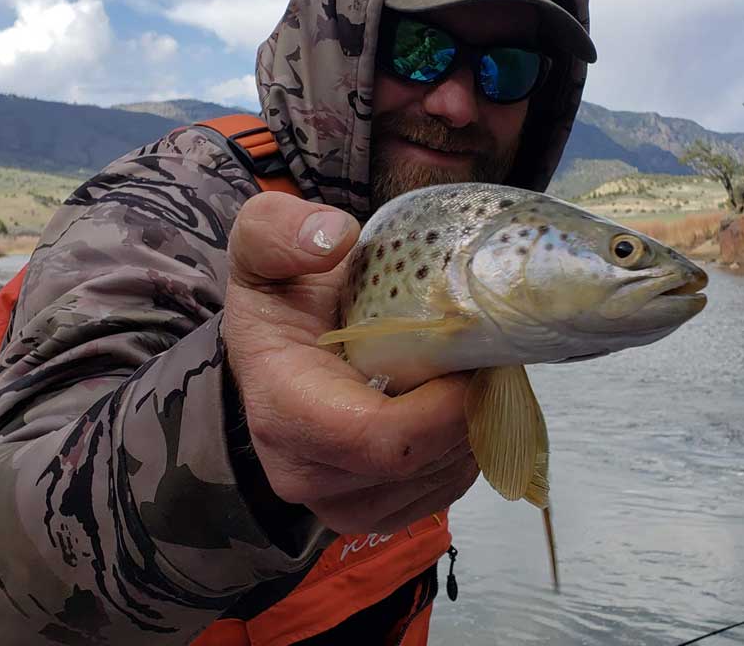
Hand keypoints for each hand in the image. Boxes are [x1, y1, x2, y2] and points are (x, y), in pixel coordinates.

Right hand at [222, 192, 478, 534]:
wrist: (279, 351)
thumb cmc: (281, 297)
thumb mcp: (262, 242)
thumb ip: (279, 229)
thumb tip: (334, 237)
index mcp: (283, 410)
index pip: (379, 439)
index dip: (443, 406)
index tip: (470, 357)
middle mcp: (305, 474)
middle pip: (419, 463)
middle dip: (467, 409)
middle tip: (481, 355)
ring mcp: (341, 504)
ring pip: (440, 481)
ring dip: (472, 427)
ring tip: (469, 374)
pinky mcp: (375, 514)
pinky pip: (445, 492)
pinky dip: (466, 448)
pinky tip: (456, 404)